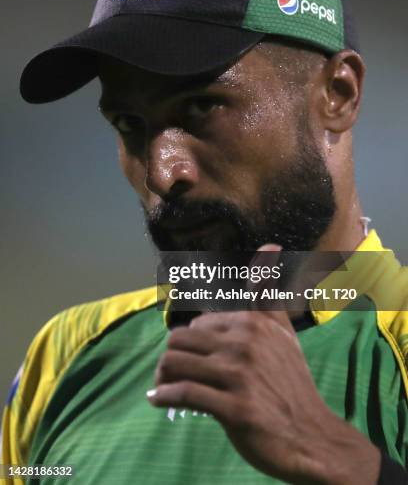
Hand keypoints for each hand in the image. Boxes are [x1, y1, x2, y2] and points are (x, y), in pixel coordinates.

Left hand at [148, 245, 380, 483]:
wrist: (311, 435)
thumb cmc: (291, 382)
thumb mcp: (282, 331)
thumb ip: (268, 293)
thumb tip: (271, 245)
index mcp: (252, 323)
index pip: (196, 326)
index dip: (188, 344)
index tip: (190, 360)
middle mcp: (244, 342)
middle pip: (178, 342)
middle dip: (169, 360)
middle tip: (169, 376)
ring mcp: (239, 375)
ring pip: (174, 364)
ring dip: (161, 378)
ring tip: (163, 387)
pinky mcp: (234, 408)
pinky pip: (183, 394)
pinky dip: (164, 397)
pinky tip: (160, 402)